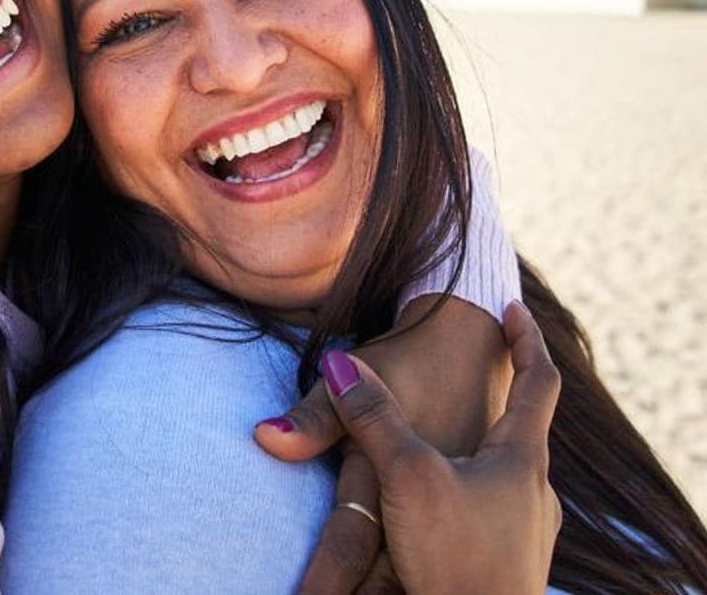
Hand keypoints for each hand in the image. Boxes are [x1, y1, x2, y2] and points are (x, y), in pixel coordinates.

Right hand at [256, 302, 561, 593]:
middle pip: (520, 429)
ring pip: (500, 477)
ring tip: (446, 435)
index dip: (528, 339)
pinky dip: (463, 494)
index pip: (539, 382)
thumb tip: (337, 364)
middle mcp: (532, 495)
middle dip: (497, 397)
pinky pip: (486, 515)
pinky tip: (438, 505)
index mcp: (521, 461)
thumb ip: (371, 417)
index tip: (514, 308)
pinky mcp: (503, 570)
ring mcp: (523, 535)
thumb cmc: (456, 558)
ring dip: (476, 451)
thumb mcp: (408, 476)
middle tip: (480, 367)